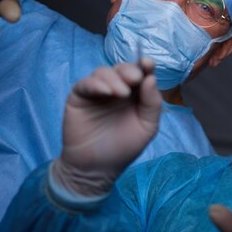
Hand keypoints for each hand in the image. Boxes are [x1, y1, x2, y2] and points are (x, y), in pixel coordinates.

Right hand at [53, 58, 161, 196]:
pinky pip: (86, 84)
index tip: (149, 64)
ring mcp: (97, 92)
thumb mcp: (147, 127)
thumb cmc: (123, 147)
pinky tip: (105, 92)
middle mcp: (117, 89)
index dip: (145, 66)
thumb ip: (152, 103)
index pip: (141, 74)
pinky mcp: (79, 97)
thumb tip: (151, 78)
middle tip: (135, 79)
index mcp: (135, 95)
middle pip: (122, 69)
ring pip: (104, 72)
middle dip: (130, 70)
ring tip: (121, 93)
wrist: (97, 168)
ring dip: (114, 78)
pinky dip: (96, 84)